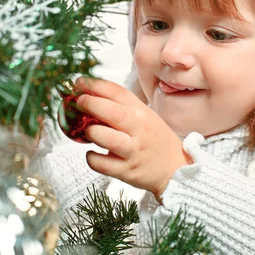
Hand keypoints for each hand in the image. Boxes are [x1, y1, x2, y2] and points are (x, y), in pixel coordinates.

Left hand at [75, 76, 189, 200]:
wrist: (174, 168)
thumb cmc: (154, 139)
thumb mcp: (144, 117)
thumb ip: (121, 106)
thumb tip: (89, 95)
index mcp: (142, 113)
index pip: (119, 93)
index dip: (97, 85)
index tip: (80, 82)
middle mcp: (139, 131)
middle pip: (115, 113)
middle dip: (92, 104)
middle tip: (79, 102)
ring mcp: (133, 151)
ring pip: (110, 139)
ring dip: (93, 132)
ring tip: (88, 131)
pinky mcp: (127, 171)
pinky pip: (103, 165)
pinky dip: (92, 158)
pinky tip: (92, 154)